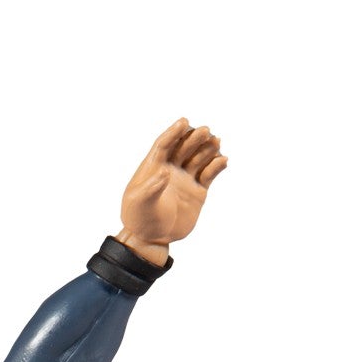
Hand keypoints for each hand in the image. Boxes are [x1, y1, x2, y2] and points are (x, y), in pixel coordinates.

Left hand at [117, 119, 227, 264]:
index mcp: (153, 167)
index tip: (184, 122)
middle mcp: (171, 169)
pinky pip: (210, 174)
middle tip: (205, 131)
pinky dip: (217, 166)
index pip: (164, 144)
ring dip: (208, 148)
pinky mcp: (198, 191)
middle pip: (185, 147)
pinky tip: (223, 161)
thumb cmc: (139, 219)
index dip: (174, 132)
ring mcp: (186, 178)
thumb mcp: (138, 204)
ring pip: (200, 157)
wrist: (151, 239)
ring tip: (216, 142)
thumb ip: (150, 188)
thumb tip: (165, 172)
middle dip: (194, 138)